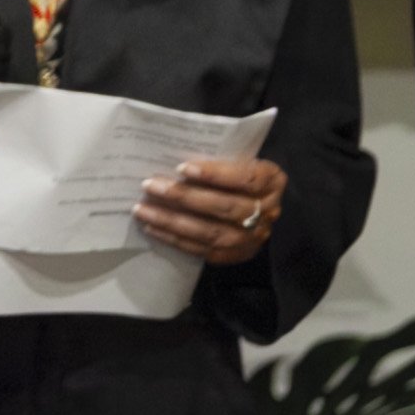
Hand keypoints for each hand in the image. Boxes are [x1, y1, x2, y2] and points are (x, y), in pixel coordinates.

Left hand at [138, 155, 285, 265]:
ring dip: (172, 221)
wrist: (257, 204)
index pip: (245, 178)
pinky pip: (203, 250)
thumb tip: (170, 159)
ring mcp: (254, 238)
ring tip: (142, 210)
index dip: (215, 174)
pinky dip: (175, 239)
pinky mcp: (237, 255)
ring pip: (211, 232)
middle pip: (225, 207)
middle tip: (150, 186)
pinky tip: (152, 228)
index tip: (181, 168)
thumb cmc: (238, 173)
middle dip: (183, 197)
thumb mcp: (238, 159)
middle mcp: (268, 211)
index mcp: (271, 181)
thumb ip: (218, 159)